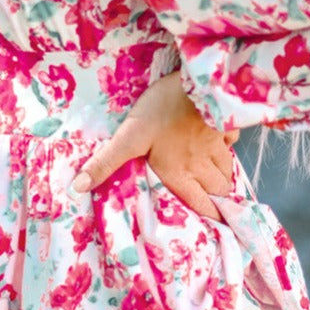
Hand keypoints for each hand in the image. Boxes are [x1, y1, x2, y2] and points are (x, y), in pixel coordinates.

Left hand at [72, 72, 238, 219]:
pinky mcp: (224, 125)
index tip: (217, 227)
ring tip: (219, 182)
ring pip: (227, 169)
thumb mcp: (129, 137)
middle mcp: (201, 164)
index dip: (211, 218)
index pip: (201, 205)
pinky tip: (222, 142)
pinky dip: (227, 145)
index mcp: (179, 173)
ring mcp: (216, 145)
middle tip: (217, 205)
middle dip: (218, 200)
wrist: (197, 83)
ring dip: (223, 177)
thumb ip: (107, 162)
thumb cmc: (162, 112)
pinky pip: (230, 141)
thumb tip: (79, 188)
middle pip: (219, 190)